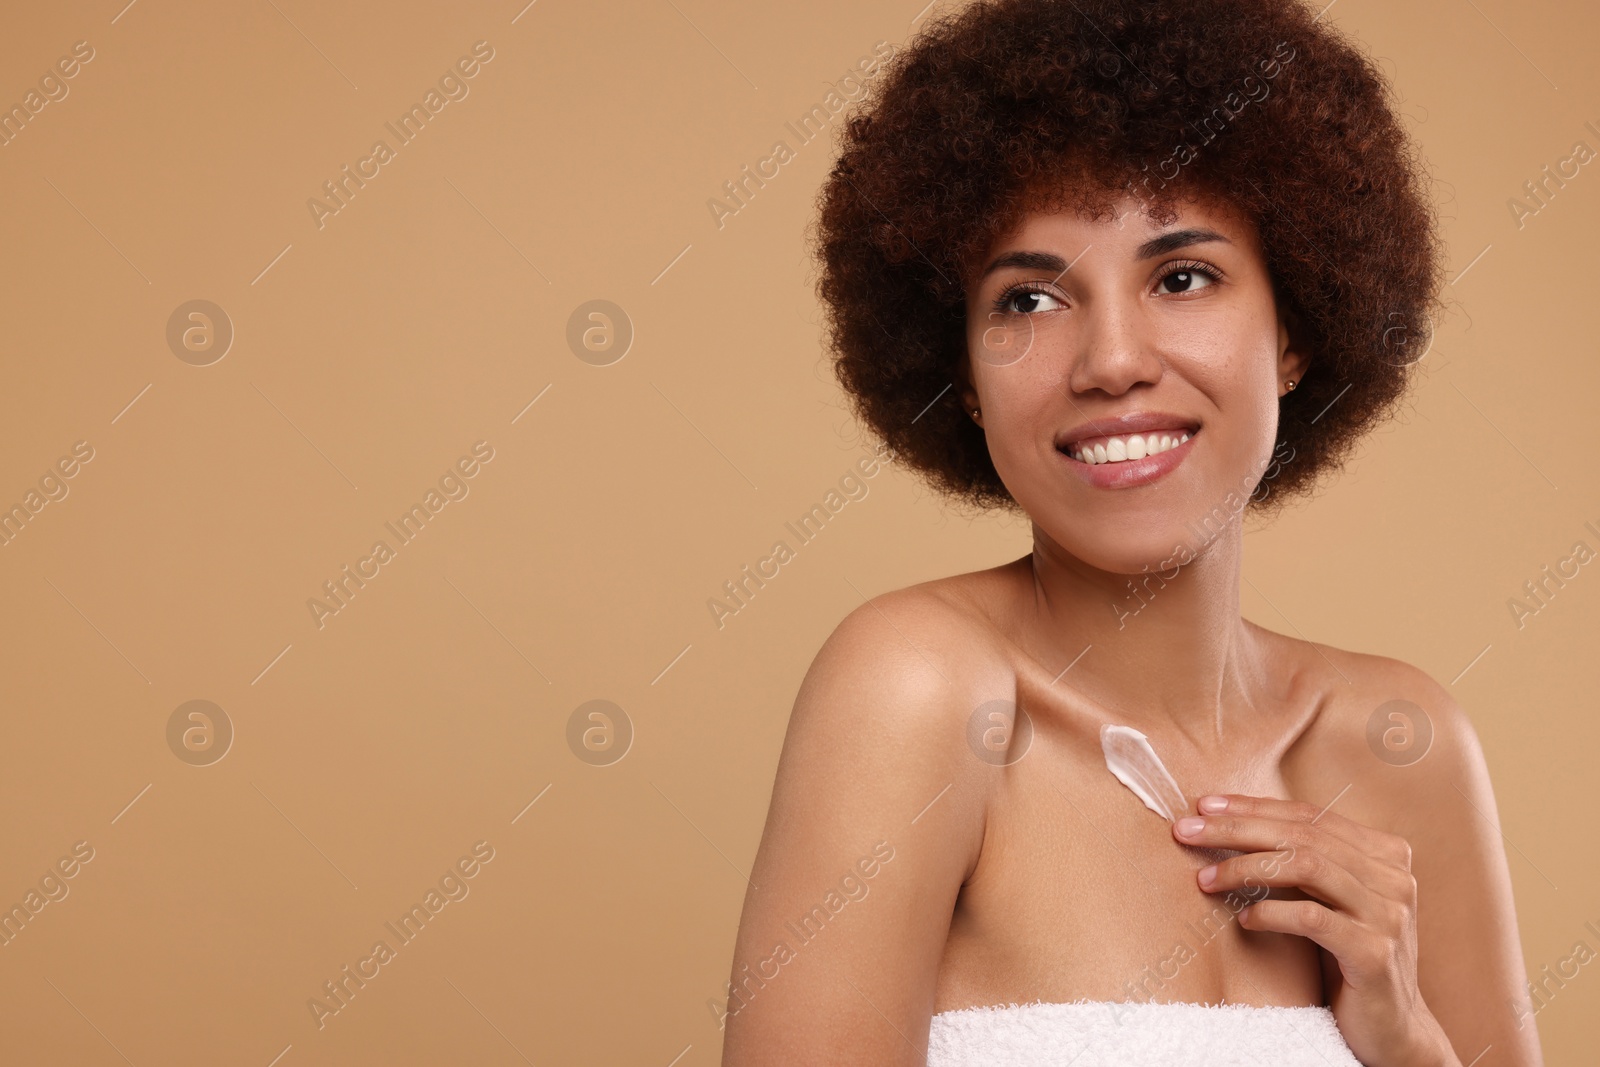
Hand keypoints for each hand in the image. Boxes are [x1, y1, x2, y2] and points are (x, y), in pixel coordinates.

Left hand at [1172, 794, 1458, 1066]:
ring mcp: (1389, 914)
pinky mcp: (1375, 953)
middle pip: (1302, 834)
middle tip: (1186, 831)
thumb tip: (1226, 820)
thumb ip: (1303, 860)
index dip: (1254, 806)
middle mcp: (1394, 876)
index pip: (1309, 814)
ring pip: (1306, 866)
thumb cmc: (1345, 955)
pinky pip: (1311, 918)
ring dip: (1245, 867)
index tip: (1204, 806)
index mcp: (1384, 853)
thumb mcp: (1328, 899)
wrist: (1391, 1027)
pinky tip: (1242, 920)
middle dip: (1237, 829)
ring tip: (1205, 878)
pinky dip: (1270, 913)